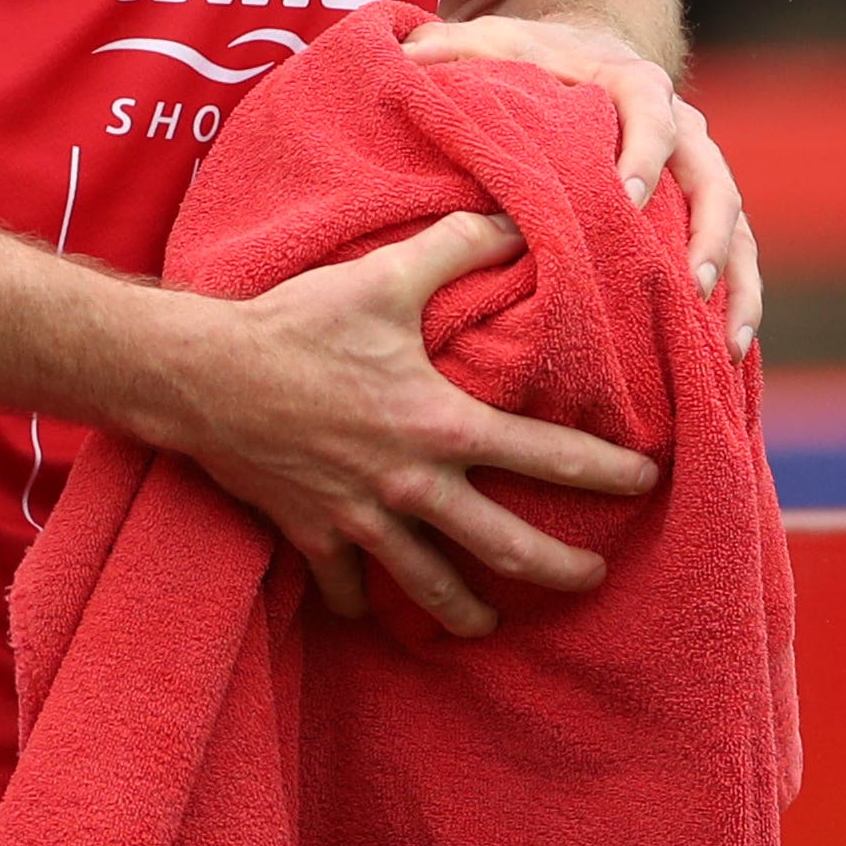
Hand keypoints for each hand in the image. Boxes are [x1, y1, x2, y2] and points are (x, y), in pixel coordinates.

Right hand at [163, 211, 658, 634]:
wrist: (200, 376)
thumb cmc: (296, 324)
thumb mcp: (382, 277)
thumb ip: (456, 249)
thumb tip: (514, 219)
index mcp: (442, 425)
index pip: (547, 456)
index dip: (606, 471)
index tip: (645, 482)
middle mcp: (413, 485)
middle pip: (507, 547)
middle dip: (560, 569)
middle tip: (596, 578)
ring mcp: (362, 519)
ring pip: (429, 586)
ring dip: (467, 611)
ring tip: (489, 626)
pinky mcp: (313, 535)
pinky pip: (346, 588)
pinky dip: (362, 605)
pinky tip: (376, 612)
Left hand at [406, 11, 765, 349]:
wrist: (588, 51)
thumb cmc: (534, 58)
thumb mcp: (493, 45)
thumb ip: (454, 51)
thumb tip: (407, 60)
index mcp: (636, 85)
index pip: (651, 114)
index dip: (644, 154)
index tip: (625, 198)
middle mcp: (684, 129)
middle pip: (716, 180)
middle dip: (708, 235)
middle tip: (690, 284)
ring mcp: (700, 172)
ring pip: (738, 227)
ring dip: (737, 283)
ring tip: (723, 344)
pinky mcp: (704, 211)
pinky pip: (738, 257)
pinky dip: (739, 301)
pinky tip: (728, 355)